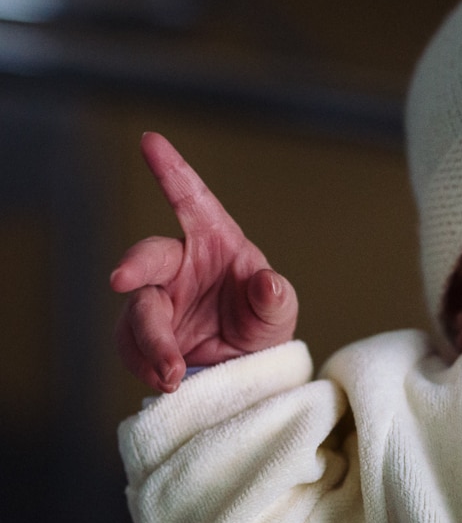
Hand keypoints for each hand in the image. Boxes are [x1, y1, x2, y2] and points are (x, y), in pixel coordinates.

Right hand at [111, 133, 297, 392]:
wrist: (247, 371)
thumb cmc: (262, 324)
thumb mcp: (278, 312)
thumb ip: (274, 298)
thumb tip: (269, 283)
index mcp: (215, 243)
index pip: (192, 201)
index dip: (172, 171)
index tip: (151, 140)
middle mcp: (180, 266)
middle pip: (148, 256)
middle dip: (133, 265)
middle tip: (123, 281)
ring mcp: (158, 298)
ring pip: (138, 311)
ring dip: (151, 342)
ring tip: (173, 373)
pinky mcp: (142, 333)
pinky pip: (131, 345)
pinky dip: (147, 365)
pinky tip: (169, 381)